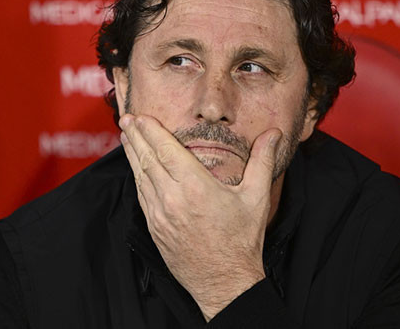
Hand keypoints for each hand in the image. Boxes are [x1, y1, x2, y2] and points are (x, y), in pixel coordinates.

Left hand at [119, 114, 281, 320]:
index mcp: (195, 187)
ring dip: (133, 156)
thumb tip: (273, 134)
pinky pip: (142, 197)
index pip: (166, 150)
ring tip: (127, 138)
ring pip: (140, 178)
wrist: (225, 282)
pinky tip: (137, 170)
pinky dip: (137, 179)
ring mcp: (160, 216)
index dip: (151, 131)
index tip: (141, 117)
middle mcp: (172, 199)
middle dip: (135, 137)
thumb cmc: (242, 241)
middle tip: (126, 120)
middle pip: (147, 160)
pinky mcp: (155, 229)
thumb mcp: (256, 197)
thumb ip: (262, 161)